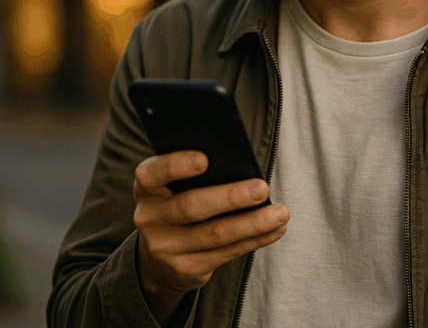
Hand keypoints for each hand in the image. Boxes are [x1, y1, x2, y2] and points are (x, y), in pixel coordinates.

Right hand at [132, 151, 288, 323]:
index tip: (206, 159)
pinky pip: (227, 252)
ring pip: (215, 234)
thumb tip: (240, 162)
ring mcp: (166, 247)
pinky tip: (276, 229)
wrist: (159, 258)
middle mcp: (150, 218)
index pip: (153, 173)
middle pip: (192, 206)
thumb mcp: (173, 187)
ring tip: (281, 213)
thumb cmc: (178, 203)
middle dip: (231, 197)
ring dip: (253, 223)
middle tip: (262, 188)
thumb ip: (194, 175)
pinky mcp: (186, 268)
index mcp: (146, 189)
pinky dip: (256, 239)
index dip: (177, 165)